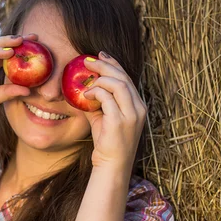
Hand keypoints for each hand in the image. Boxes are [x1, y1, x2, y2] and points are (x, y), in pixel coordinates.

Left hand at [82, 52, 146, 169]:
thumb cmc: (107, 142)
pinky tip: (86, 95)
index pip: (127, 78)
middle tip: (88, 60)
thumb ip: (97, 102)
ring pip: (118, 84)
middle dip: (105, 65)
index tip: (100, 55)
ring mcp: (131, 115)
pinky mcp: (120, 121)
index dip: (114, 63)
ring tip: (87, 83)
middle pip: (123, 77)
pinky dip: (95, 92)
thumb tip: (81, 87)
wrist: (112, 165)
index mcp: (138, 105)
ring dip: (100, 79)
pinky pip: (107, 98)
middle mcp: (139, 108)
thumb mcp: (102, 117)